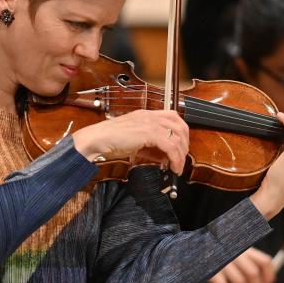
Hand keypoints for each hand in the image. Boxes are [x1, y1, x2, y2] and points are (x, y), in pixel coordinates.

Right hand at [72, 109, 188, 173]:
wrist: (98, 139)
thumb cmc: (111, 141)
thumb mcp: (135, 142)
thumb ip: (150, 147)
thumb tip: (164, 157)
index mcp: (146, 115)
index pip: (173, 117)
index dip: (181, 131)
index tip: (181, 146)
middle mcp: (150, 116)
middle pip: (180, 125)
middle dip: (185, 143)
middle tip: (182, 157)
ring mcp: (150, 123)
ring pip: (177, 136)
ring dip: (181, 154)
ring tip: (178, 166)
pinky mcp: (149, 133)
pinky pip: (170, 146)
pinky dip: (175, 158)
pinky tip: (173, 167)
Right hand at [207, 247, 276, 282]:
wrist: (188, 250)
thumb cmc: (212, 254)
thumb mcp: (231, 252)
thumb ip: (246, 263)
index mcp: (242, 246)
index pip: (264, 262)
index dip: (268, 278)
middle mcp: (233, 251)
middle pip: (253, 274)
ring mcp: (221, 259)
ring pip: (240, 282)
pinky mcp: (209, 269)